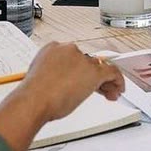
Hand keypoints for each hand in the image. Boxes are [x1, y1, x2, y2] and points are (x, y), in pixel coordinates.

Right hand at [0, 42, 124, 150]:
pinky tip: (118, 89)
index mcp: (52, 49)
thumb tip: (59, 87)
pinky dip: (117, 80)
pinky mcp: (93, 71)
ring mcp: (82, 59)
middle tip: (99, 90)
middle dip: (94, 77)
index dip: (81, 70)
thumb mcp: (39, 80)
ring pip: (99, 67)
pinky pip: (111, 72)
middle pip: (87, 62)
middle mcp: (69, 50)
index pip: (73, 57)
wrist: (33, 101)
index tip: (82, 81)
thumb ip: (52, 77)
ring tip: (110, 93)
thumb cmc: (31, 97)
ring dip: (105, 81)